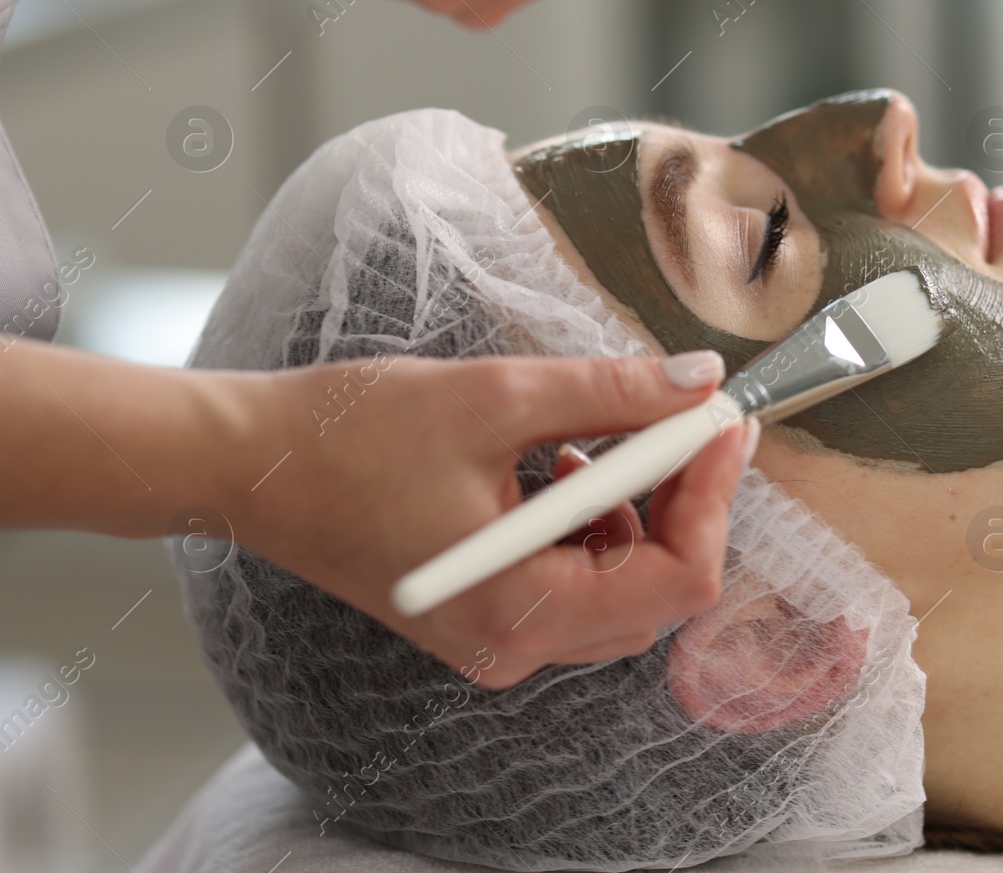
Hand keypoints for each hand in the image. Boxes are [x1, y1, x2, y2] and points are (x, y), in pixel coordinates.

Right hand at [233, 351, 754, 687]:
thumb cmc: (350, 436)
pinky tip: (557, 468)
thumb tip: (700, 381)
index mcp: (518, 609)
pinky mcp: (483, 617)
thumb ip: (611, 394)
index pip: (677, 581)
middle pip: (658, 591)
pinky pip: (576, 585)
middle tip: (683, 420)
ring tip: (597, 440)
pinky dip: (592, 527)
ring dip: (637, 512)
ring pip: (622, 589)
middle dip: (682, 501)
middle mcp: (514, 646)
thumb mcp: (496, 397)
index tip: (726, 423)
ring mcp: (497, 640)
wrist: (251, 467)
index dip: (714, 497)